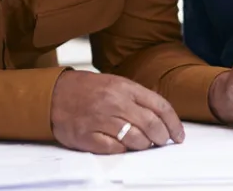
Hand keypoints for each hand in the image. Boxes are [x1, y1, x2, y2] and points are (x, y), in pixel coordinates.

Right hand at [50, 70, 185, 153]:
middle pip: (151, 125)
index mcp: (125, 88)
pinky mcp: (87, 135)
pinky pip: (114, 149)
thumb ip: (137, 96)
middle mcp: (115, 102)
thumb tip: (161, 114)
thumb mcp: (115, 83)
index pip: (160, 106)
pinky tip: (121, 145)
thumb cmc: (87, 89)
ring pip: (135, 139)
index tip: (178, 135)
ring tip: (142, 144)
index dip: (174, 123)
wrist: (54, 93)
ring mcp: (101, 119)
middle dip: (162, 137)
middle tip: (162, 142)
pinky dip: (122, 150)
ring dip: (144, 145)